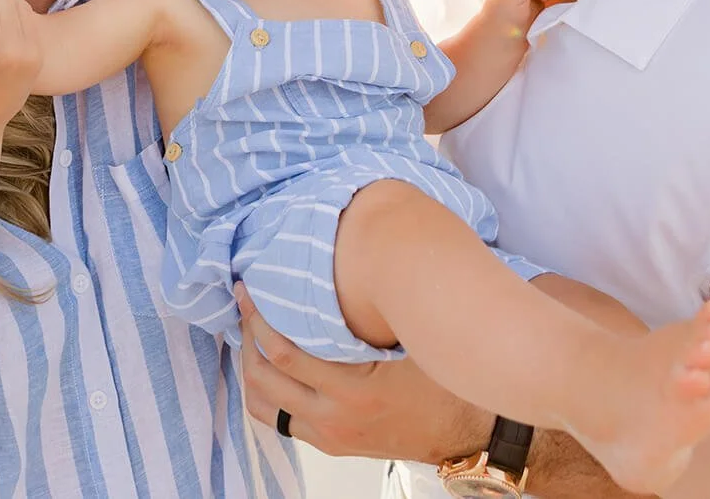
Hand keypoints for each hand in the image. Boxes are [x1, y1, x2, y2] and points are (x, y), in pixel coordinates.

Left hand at [234, 285, 488, 462]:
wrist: (466, 434)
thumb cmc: (445, 383)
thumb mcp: (415, 344)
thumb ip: (377, 315)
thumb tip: (347, 265)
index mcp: (354, 391)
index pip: (284, 352)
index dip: (258, 318)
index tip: (248, 289)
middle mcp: (333, 417)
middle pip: (262, 378)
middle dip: (246, 337)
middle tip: (244, 304)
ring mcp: (328, 435)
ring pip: (263, 405)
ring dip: (249, 368)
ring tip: (250, 335)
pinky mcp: (330, 443)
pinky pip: (280, 419)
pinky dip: (267, 391)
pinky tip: (270, 366)